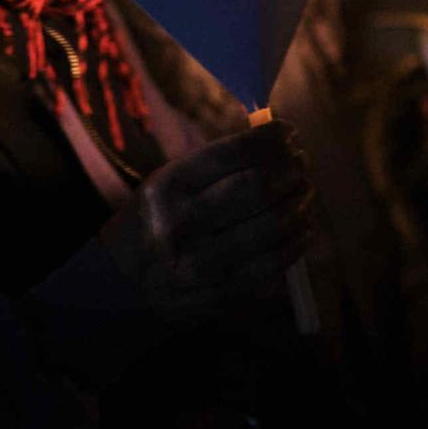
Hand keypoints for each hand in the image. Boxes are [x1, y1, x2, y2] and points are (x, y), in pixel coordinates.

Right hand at [99, 122, 311, 325]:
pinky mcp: (218, 295)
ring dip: (300, 205)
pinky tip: (304, 229)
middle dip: (291, 172)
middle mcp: (180, 224)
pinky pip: (273, 264)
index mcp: (169, 187)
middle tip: (301, 166)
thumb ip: (222, 163)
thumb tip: (282, 140)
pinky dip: (297, 242)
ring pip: (271, 226)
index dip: (271, 140)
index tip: (289, 133)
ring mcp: (198, 264)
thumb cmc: (161, 220)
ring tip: (305, 194)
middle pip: (257, 188)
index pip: (233, 154)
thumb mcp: (172, 183)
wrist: (121, 284)